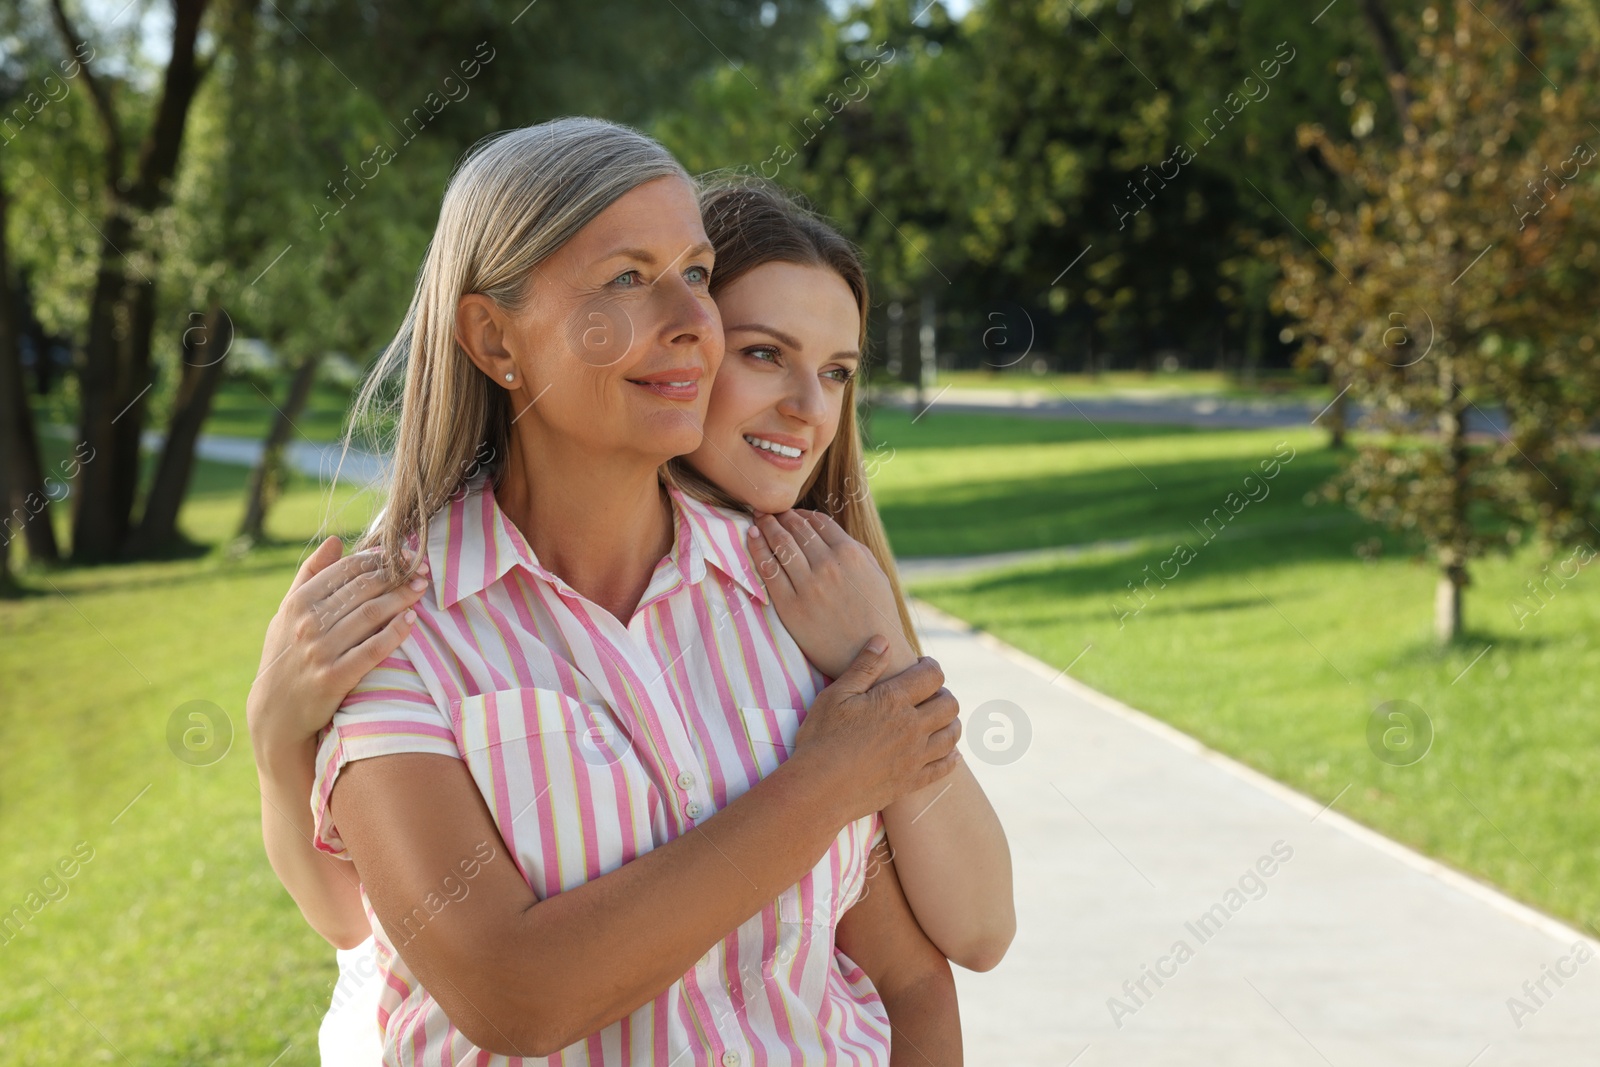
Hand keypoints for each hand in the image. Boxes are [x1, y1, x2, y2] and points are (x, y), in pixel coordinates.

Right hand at [246, 536, 427, 755]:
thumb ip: (310, 574)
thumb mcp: (287, 613)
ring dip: (402, 598)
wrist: (276, 713)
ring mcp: (321, 652)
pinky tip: (411, 620)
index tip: (402, 555)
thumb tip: (335, 540)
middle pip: (363, 589)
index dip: (378, 559)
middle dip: (397, 575)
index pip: (346, 570)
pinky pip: (373, 650)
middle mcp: (307, 625)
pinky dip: (395, 632)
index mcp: (297, 603)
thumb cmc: (286, 656)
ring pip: (372, 615)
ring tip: (421, 588)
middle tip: (421, 568)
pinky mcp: (334, 679)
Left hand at [747, 509, 908, 677]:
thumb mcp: (876, 575)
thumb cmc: (876, 615)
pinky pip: (768, 571)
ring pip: (780, 545)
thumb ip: (854, 550)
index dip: (802, 514)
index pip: (818, 522)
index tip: (792, 512)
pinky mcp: (790, 606)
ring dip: (767, 526)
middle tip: (769, 510)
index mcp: (851, 554)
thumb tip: (827, 528)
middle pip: (796, 529)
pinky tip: (752, 538)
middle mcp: (827, 565)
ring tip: (759, 518)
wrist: (870, 657)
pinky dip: (757, 549)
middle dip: (781, 515)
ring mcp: (807, 586)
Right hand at [791, 640, 962, 824]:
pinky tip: (950, 753)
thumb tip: (883, 641)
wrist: (819, 789)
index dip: (930, 666)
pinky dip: (952, 757)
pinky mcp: (912, 781)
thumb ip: (864, 667)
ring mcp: (915, 756)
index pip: (932, 676)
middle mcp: (912, 727)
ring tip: (937, 719)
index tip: (920, 666)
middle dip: (943, 693)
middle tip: (929, 693)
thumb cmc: (822, 738)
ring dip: (950, 722)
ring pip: (952, 734)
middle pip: (949, 704)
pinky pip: (945, 767)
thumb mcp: (836, 695)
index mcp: (894, 701)